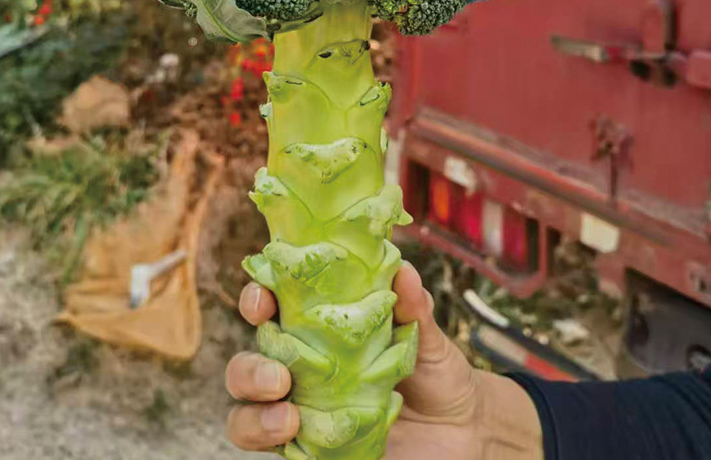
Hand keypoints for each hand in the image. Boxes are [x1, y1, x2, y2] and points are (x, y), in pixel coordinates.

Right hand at [225, 262, 543, 458]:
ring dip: (255, 417)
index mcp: (317, 332)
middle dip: (249, 369)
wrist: (464, 433)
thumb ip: (413, 307)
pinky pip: (282, 456)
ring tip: (289, 419)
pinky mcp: (314, 454)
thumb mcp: (427, 337)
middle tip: (279, 375)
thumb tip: (404, 270)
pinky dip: (279, 449)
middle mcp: (301, 372)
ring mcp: (303, 416)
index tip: (263, 299)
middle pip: (246, 367)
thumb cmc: (436, 373)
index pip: (271, 310)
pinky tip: (299, 441)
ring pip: (247, 416)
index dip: (256, 300)